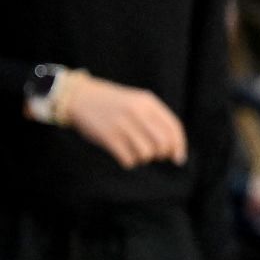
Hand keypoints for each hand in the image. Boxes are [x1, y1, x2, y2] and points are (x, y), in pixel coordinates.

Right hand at [62, 73, 187, 168]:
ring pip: (146, 154)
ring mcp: (122, 124)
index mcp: (148, 102)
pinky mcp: (108, 137)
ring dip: (143, 159)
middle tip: (153, 155)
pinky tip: (124, 156)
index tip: (177, 159)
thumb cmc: (114, 103)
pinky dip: (129, 162)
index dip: (179, 146)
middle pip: (163, 144)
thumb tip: (174, 149)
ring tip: (135, 153)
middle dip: (162, 155)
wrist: (80, 97)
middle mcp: (138, 112)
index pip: (174, 128)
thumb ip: (156, 119)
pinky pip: (129, 159)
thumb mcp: (138, 102)